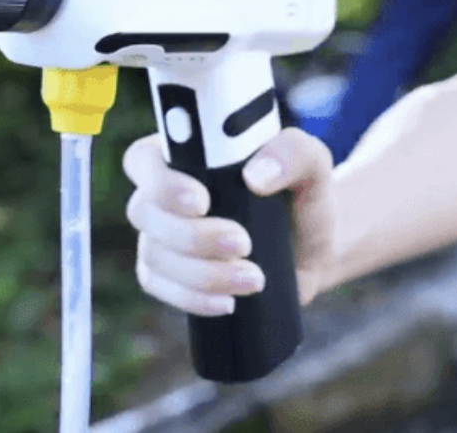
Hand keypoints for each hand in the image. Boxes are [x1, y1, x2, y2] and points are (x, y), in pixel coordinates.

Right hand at [122, 128, 337, 316]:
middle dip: (192, 235)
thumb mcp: (312, 164)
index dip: (163, 182)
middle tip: (243, 244)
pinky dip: (193, 299)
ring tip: (254, 279)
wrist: (310, 247)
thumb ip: (292, 153)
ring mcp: (160, 236)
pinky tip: (228, 302)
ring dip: (202, 273)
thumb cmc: (302, 194)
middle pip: (144, 212)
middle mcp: (163, 193)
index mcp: (185, 153)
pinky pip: (161, 289)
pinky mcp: (167, 274)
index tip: (202, 201)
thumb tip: (256, 177)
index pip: (144, 159)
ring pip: (155, 256)